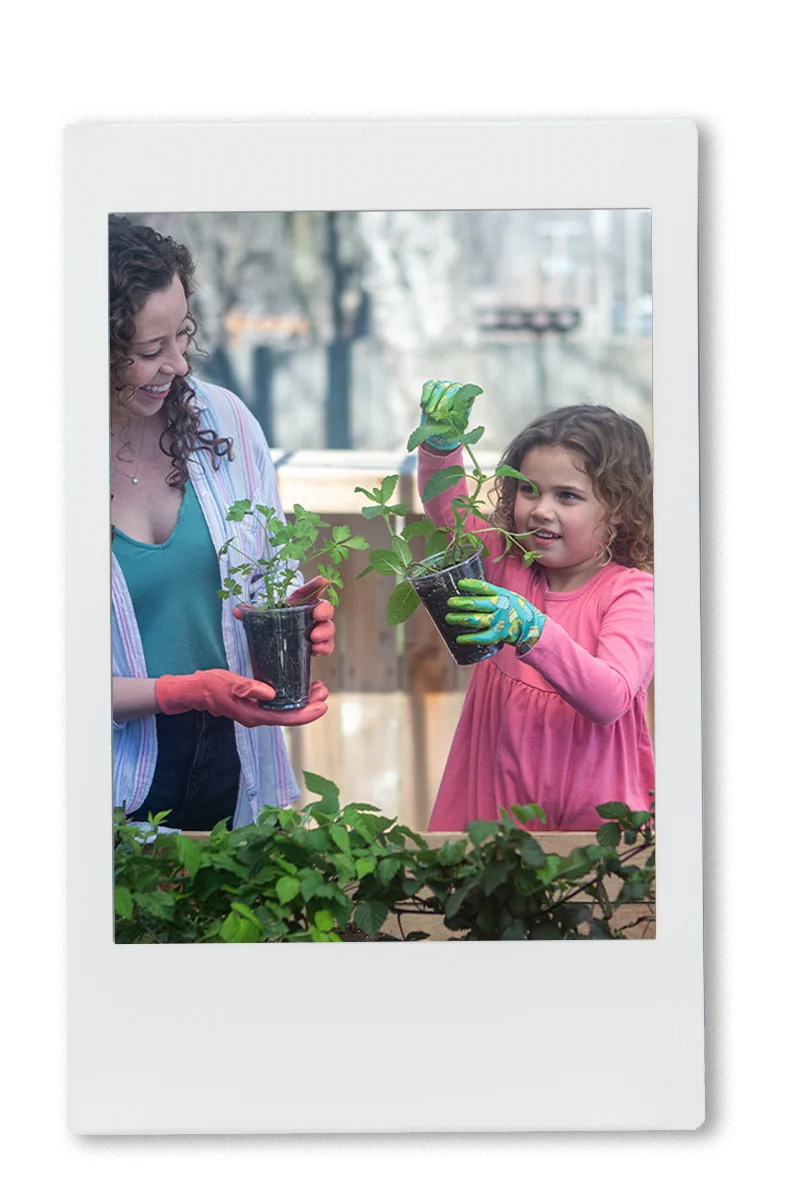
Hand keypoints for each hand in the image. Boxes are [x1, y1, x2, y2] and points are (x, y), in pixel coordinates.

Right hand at [155, 670, 329, 727]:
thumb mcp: (229, 683)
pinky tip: (297, 687)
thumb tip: (272, 693)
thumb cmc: (210, 686)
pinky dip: (291, 697)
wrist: (195, 691)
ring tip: (317, 688)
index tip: (323, 705)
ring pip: (286, 711)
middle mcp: (259, 717)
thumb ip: (249, 688)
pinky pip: (278, 705)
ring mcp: (257, 712)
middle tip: (324, 690)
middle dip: (310, 706)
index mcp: (255, 715)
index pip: (287, 719)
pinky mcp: (255, 705)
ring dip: (303, 701)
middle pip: (291, 716)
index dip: (308, 714)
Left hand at [234, 576, 335, 656]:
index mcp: (299, 603)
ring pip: (329, 627)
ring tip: (314, 638)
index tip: (323, 580)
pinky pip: (327, 646)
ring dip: (325, 632)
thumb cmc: (274, 626)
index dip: (316, 585)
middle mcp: (312, 615)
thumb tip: (237, 611)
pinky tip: (316, 650)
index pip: (309, 591)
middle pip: (325, 608)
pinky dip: (325, 648)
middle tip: (317, 616)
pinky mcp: (318, 646)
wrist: (278, 647)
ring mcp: (317, 630)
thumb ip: (253, 613)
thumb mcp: (264, 618)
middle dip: (324, 610)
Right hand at [419, 379, 482, 450]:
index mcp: (466, 398)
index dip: (458, 402)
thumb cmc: (449, 425)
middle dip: (443, 402)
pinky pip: (430, 386)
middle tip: (436, 412)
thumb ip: (456, 420)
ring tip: (428, 412)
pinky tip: (423, 404)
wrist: (437, 425)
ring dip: (433, 401)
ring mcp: (445, 385)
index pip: (465, 395)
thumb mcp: (454, 425)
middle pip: (452, 390)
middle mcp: (457, 389)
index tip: (450, 410)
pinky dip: (426, 394)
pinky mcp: (433, 384)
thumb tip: (453, 417)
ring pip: (440, 388)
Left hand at [445, 579, 545, 649]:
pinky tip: (458, 638)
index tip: (459, 583)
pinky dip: (468, 638)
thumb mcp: (506, 596)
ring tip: (449, 618)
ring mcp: (498, 622)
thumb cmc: (514, 608)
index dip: (471, 585)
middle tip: (450, 602)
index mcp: (501, 595)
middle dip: (461, 603)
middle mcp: (499, 607)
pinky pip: (480, 637)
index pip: (484, 588)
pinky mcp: (498, 635)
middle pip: (477, 604)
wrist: (530, 626)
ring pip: (475, 620)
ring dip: (460, 619)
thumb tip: (469, 588)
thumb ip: (491, 593)